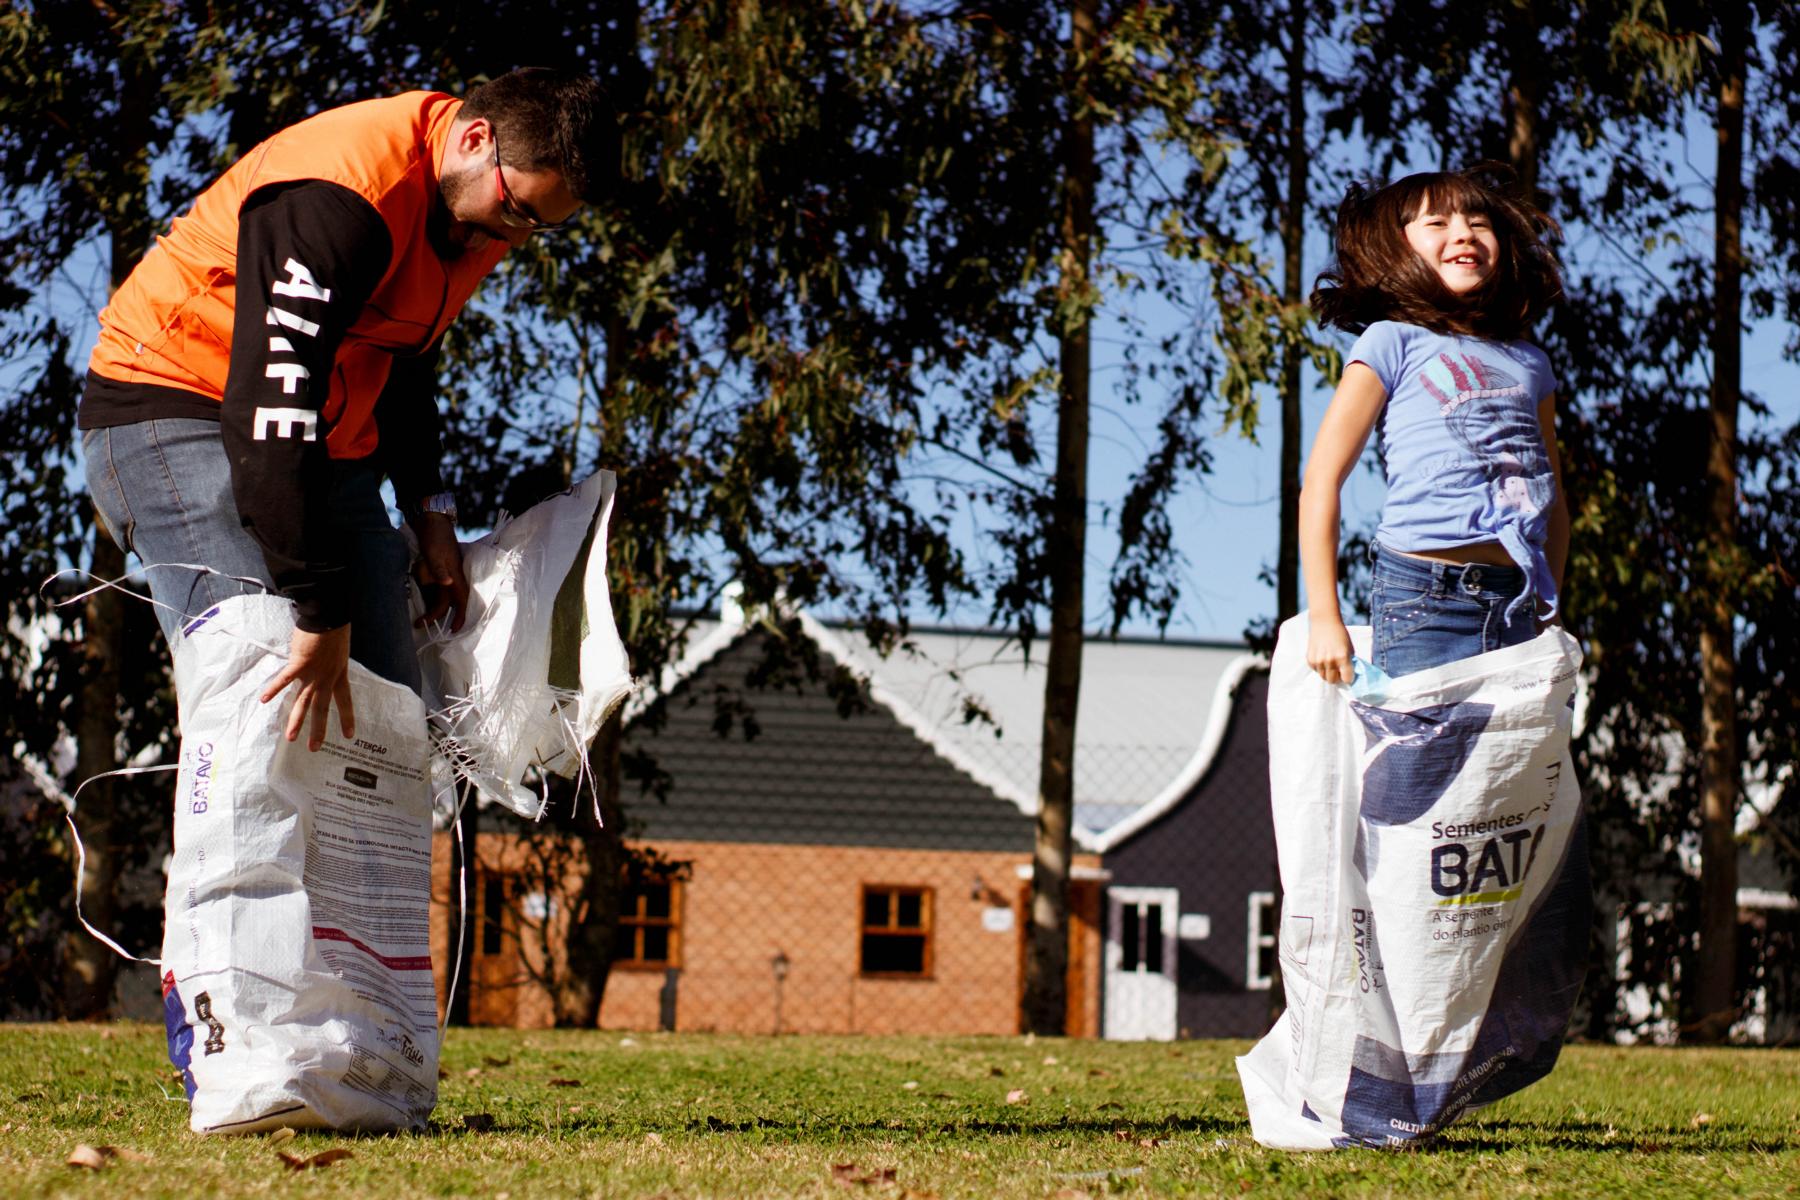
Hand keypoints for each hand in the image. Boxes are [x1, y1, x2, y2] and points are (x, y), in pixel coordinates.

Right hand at [260, 624, 354, 750]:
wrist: (329, 616)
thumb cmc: (335, 628)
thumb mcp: (340, 651)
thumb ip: (331, 663)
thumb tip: (324, 666)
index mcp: (340, 674)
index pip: (345, 701)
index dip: (346, 718)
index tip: (349, 735)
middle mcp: (327, 678)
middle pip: (322, 707)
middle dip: (318, 729)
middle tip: (315, 748)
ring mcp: (313, 672)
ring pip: (303, 701)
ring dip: (296, 720)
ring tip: (291, 738)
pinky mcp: (299, 663)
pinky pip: (284, 679)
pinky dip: (273, 688)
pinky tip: (264, 700)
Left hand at [413, 514, 468, 632]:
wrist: (430, 521)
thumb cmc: (435, 536)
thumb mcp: (435, 552)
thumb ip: (439, 569)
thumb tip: (448, 583)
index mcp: (455, 575)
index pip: (462, 600)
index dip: (460, 616)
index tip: (454, 630)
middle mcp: (450, 579)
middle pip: (446, 603)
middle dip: (436, 617)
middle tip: (419, 624)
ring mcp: (442, 576)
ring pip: (439, 599)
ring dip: (430, 610)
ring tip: (416, 620)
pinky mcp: (433, 573)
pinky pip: (432, 592)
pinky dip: (427, 601)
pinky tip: (418, 607)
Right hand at [1306, 616, 1355, 684]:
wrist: (1324, 622)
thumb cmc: (1340, 634)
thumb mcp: (1349, 648)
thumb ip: (1349, 662)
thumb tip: (1348, 674)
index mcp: (1342, 657)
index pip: (1346, 679)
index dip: (1348, 677)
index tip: (1348, 674)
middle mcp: (1330, 661)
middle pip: (1333, 681)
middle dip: (1336, 677)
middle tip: (1338, 670)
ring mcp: (1318, 661)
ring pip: (1323, 677)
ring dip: (1327, 673)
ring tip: (1330, 663)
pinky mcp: (1310, 659)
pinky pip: (1316, 670)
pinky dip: (1320, 667)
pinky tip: (1322, 657)